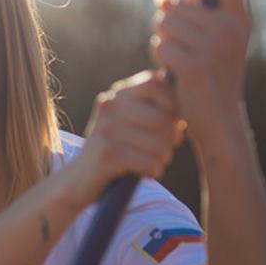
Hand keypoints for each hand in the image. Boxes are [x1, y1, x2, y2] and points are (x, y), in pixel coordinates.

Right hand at [61, 70, 183, 208]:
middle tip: (162, 149)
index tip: (174, 122)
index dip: (175, 103)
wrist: (78, 180)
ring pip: (160, 144)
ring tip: (150, 161)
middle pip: (164, 118)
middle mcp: (110, 106)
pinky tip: (142, 172)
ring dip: (162, 158)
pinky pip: (150, 162)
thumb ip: (154, 107)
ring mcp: (107, 129)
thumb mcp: (130, 122)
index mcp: (118, 94)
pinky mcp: (107, 154)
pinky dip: (153, 171)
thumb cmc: (116, 150)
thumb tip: (187, 96)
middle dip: (171, 139)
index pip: (158, 83)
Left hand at [150, 0, 251, 141]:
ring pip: (165, 23)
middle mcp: (231, 30)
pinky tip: (174, 72)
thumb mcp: (206, 43)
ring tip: (178, 59)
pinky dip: (161, 57)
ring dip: (163, 40)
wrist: (219, 120)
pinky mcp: (194, 66)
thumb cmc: (210, 78)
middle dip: (168, 23)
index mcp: (241, 21)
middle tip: (181, 47)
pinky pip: (161, 46)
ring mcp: (214, 48)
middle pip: (179, 5)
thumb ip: (187, 17)